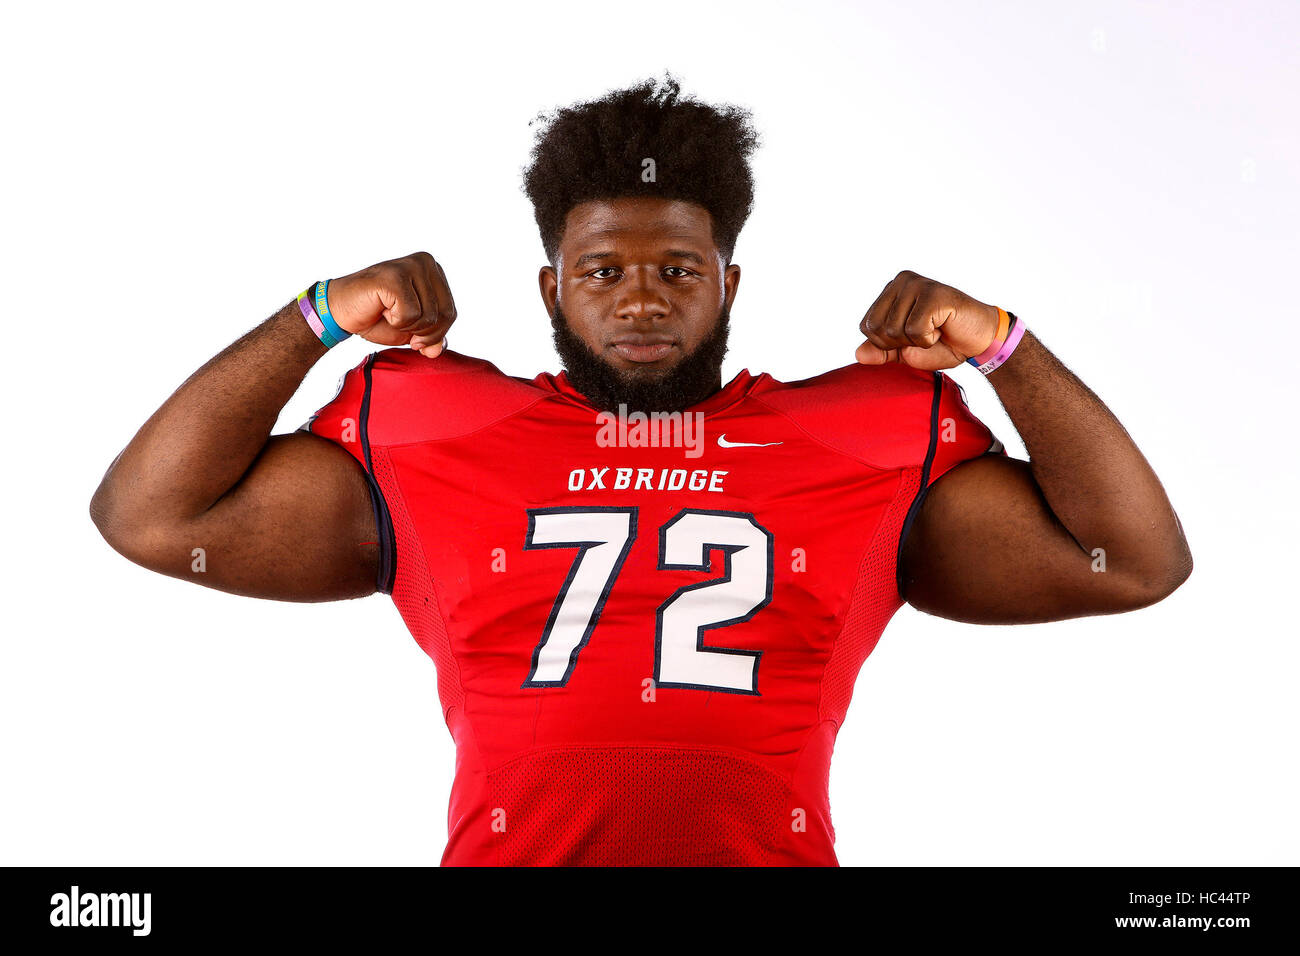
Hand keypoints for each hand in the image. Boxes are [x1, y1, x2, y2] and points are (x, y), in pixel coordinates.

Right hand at [325, 251, 456, 357]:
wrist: (341, 311)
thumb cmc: (376, 317)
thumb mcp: (412, 331)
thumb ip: (432, 338)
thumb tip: (438, 350)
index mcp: (434, 271)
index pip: (451, 312)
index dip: (434, 333)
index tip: (413, 334)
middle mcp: (425, 262)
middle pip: (445, 314)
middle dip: (423, 332)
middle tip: (399, 323)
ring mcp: (411, 266)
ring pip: (429, 316)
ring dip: (406, 325)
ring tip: (388, 311)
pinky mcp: (396, 276)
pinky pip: (411, 314)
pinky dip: (396, 321)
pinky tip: (382, 308)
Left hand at [856, 270, 999, 370]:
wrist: (980, 341)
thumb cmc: (944, 343)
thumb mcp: (906, 352)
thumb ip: (881, 351)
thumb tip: (857, 354)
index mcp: (890, 291)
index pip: (866, 327)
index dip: (887, 343)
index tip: (913, 336)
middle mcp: (900, 281)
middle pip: (876, 328)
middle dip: (900, 343)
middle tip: (926, 333)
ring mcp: (916, 284)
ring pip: (894, 330)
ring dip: (917, 341)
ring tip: (936, 329)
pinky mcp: (932, 293)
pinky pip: (914, 330)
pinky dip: (928, 339)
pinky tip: (943, 327)